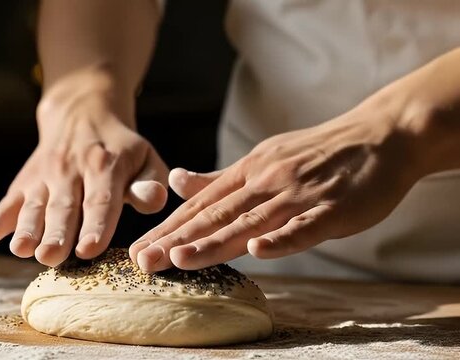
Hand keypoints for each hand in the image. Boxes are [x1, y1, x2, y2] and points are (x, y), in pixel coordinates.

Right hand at [0, 70, 167, 265]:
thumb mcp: (144, 156)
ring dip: (27, 229)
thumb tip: (154, 200)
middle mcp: (71, 170)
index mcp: (105, 165)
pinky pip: (9, 202)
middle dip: (57, 233)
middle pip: (63, 207)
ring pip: (34, 206)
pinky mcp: (24, 182)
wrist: (82, 111)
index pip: (101, 199)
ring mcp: (44, 177)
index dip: (96, 225)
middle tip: (51, 256)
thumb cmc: (119, 147)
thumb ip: (150, 182)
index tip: (90, 249)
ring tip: (22, 250)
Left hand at [130, 97, 421, 271]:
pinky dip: (281, 238)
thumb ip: (220, 179)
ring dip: (214, 241)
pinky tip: (258, 250)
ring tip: (180, 258)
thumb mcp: (262, 160)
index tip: (140, 250)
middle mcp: (265, 181)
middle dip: (176, 240)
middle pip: (215, 215)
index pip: (200, 206)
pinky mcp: (332, 207)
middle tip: (143, 261)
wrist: (378, 136)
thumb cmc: (317, 154)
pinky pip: (304, 225)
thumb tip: (176, 180)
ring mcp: (298, 193)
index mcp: (247, 173)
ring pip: (250, 221)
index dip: (168, 229)